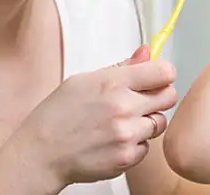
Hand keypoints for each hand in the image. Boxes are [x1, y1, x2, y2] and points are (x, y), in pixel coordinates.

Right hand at [8, 45, 178, 188]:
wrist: (39, 154)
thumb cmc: (58, 115)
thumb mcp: (84, 80)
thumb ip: (122, 67)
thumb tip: (147, 52)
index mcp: (113, 82)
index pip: (164, 71)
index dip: (163, 75)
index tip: (156, 79)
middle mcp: (123, 107)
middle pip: (169, 97)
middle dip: (158, 98)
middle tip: (140, 103)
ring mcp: (126, 134)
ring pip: (159, 123)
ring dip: (146, 123)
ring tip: (121, 124)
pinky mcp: (127, 157)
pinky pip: (147, 147)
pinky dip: (135, 145)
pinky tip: (114, 141)